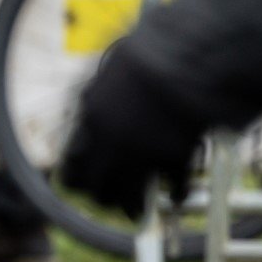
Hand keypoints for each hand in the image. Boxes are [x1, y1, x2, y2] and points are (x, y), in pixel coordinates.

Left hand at [57, 39, 210, 216]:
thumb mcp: (114, 69)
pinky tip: (174, 194)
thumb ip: (99, 97)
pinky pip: (172, 188)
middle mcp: (111, 140)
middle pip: (94, 187)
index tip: (80, 183)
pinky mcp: (176, 157)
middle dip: (100, 196)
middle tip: (106, 199)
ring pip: (128, 197)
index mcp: (91, 115)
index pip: (71, 163)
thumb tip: (91, 114)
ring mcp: (143, 151)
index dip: (76, 176)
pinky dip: (173, 194)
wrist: (190, 53)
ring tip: (135, 209)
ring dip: (131, 205)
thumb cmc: (154, 51)